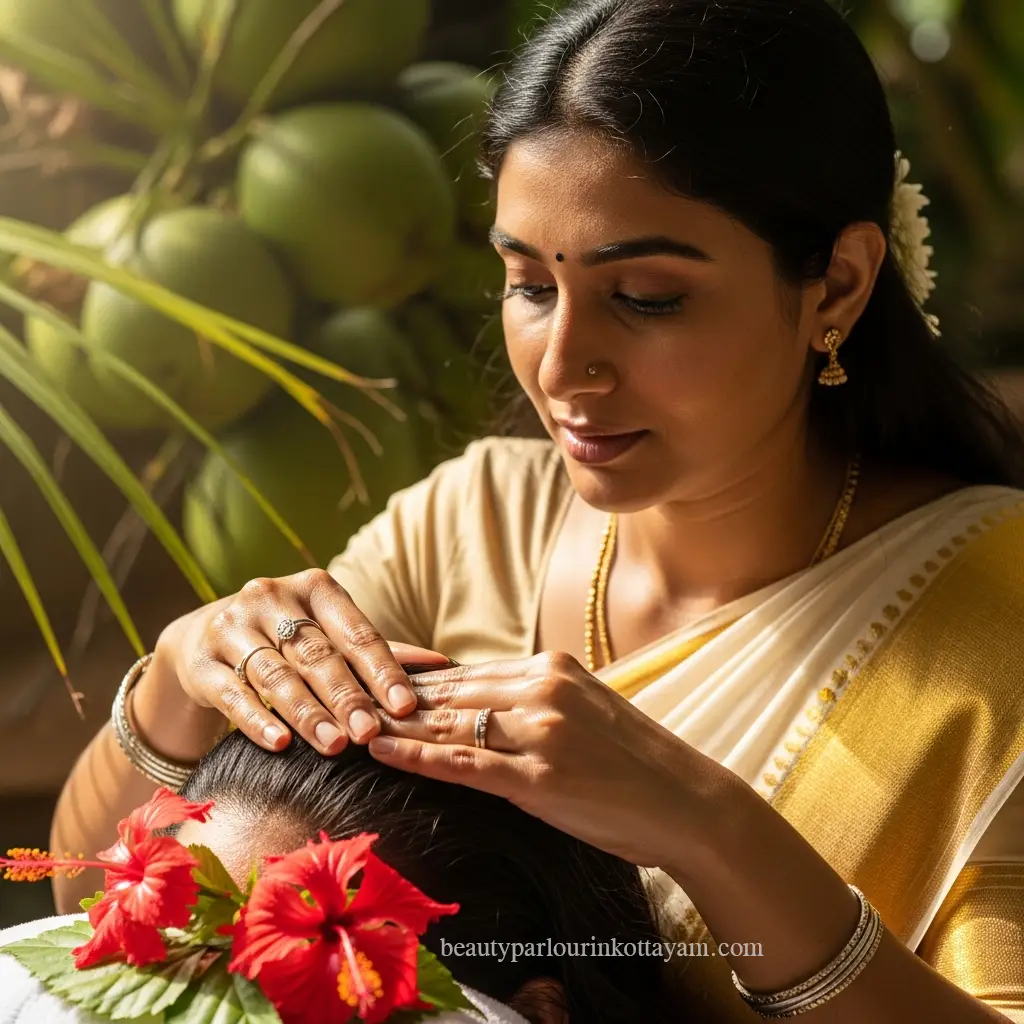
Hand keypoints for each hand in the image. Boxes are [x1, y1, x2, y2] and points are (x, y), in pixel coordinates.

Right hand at [151, 568, 452, 755]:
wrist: (205, 636)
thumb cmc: (290, 637)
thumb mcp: (331, 632)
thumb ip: (382, 650)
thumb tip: (443, 665)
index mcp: (315, 587)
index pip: (356, 631)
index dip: (381, 669)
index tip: (404, 706)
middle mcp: (271, 597)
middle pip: (316, 654)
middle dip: (346, 696)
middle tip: (370, 733)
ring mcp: (232, 626)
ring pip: (275, 675)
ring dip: (307, 712)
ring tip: (334, 744)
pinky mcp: (202, 661)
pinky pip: (233, 692)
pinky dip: (257, 719)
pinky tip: (280, 743)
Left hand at [368, 651, 715, 867]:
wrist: (690, 803)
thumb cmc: (634, 765)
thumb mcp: (583, 713)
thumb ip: (532, 701)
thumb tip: (477, 704)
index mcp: (552, 667)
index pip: (466, 672)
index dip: (414, 680)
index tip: (374, 682)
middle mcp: (542, 687)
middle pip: (449, 690)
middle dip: (392, 697)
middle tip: (342, 695)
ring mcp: (541, 731)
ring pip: (449, 721)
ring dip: (392, 722)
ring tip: (346, 720)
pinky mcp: (540, 777)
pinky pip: (465, 762)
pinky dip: (417, 755)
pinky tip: (382, 750)